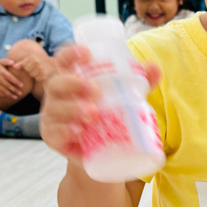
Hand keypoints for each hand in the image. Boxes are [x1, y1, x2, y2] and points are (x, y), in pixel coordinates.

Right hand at [0, 59, 23, 101]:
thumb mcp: (0, 62)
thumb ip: (7, 61)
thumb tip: (13, 62)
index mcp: (1, 72)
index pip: (10, 77)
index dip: (16, 82)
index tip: (22, 85)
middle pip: (7, 85)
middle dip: (14, 90)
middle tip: (20, 93)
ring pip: (3, 90)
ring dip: (10, 94)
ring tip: (16, 97)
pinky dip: (4, 95)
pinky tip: (10, 96)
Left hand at [12, 51, 53, 82]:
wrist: (56, 64)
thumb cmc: (42, 62)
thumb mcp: (32, 60)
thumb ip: (22, 63)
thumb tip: (14, 67)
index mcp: (33, 57)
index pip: (25, 66)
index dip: (29, 67)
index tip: (35, 65)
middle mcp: (37, 61)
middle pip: (28, 71)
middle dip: (32, 71)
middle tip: (39, 68)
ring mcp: (41, 68)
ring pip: (33, 75)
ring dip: (36, 74)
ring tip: (42, 71)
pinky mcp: (45, 74)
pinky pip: (38, 78)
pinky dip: (41, 77)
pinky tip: (44, 73)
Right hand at [41, 45, 160, 160]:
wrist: (104, 153)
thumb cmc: (109, 116)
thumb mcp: (126, 98)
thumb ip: (141, 83)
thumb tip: (154, 68)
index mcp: (71, 79)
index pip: (64, 61)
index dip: (70, 54)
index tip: (87, 53)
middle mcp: (57, 95)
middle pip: (56, 83)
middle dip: (73, 83)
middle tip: (95, 90)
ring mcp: (52, 117)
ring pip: (54, 108)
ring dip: (72, 109)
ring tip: (94, 114)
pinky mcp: (53, 138)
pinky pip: (53, 132)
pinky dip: (65, 130)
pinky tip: (79, 131)